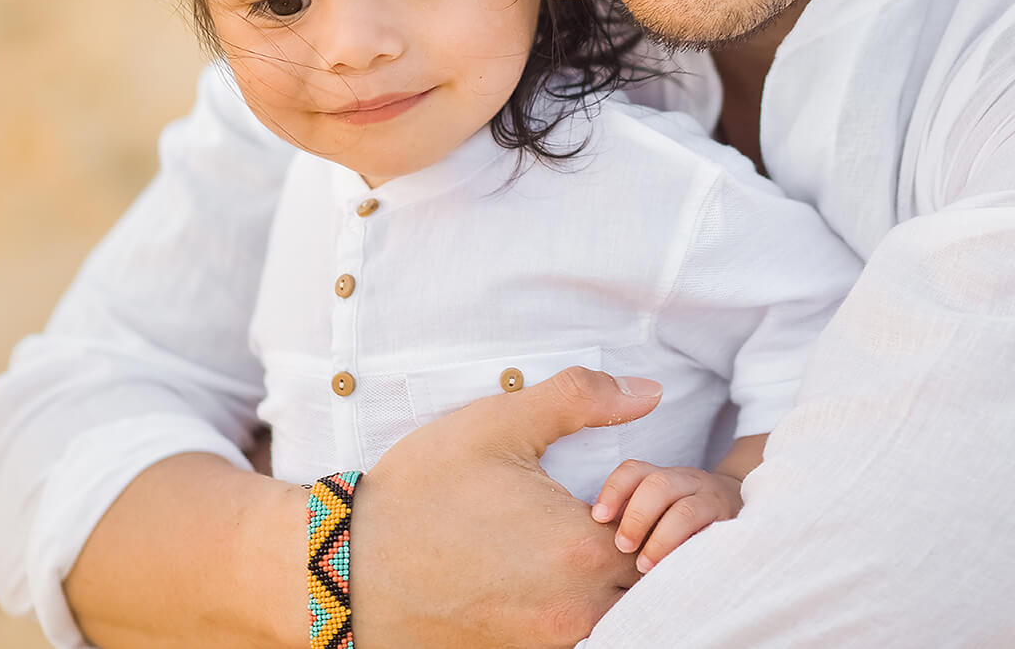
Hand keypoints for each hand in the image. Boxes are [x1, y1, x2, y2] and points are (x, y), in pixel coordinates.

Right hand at [350, 366, 662, 648]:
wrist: (343, 569)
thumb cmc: (420, 492)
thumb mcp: (498, 425)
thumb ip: (581, 399)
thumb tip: (649, 391)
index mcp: (582, 551)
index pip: (670, 542)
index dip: (662, 515)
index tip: (631, 494)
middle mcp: (576, 611)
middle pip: (655, 590)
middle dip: (651, 556)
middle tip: (621, 524)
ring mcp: (547, 644)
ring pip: (620, 620)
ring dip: (618, 589)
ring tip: (585, 553)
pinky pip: (577, 639)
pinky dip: (582, 614)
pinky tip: (548, 580)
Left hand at [592, 460, 745, 573]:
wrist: (740, 510)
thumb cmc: (681, 520)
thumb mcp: (656, 510)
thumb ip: (630, 518)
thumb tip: (586, 542)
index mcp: (663, 477)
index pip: (634, 471)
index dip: (614, 491)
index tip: (598, 518)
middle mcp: (688, 482)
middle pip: (658, 486)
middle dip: (636, 517)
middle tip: (622, 547)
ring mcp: (712, 501)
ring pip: (686, 510)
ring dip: (661, 539)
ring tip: (645, 565)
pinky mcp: (730, 524)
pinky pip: (712, 533)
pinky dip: (689, 550)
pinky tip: (676, 569)